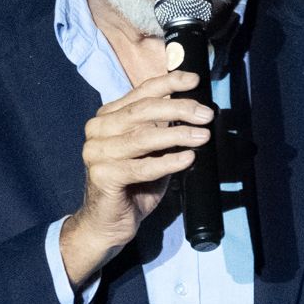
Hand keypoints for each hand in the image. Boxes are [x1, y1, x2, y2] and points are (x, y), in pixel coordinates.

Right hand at [61, 71, 211, 286]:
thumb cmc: (133, 185)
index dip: (169, 83)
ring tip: (202, 135)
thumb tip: (195, 109)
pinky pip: (142, 166)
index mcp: (108, 117)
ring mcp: (96, 153)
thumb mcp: (150, 150)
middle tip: (206, 114)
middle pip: (142, 111)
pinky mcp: (102, 176)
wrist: (108, 223)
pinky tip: (188, 158)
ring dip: (178, 135)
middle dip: (179, 108)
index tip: (195, 80)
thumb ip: (162, 128)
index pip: (141, 93)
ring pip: (143, 137)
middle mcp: (98, 130)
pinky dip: (168, 162)